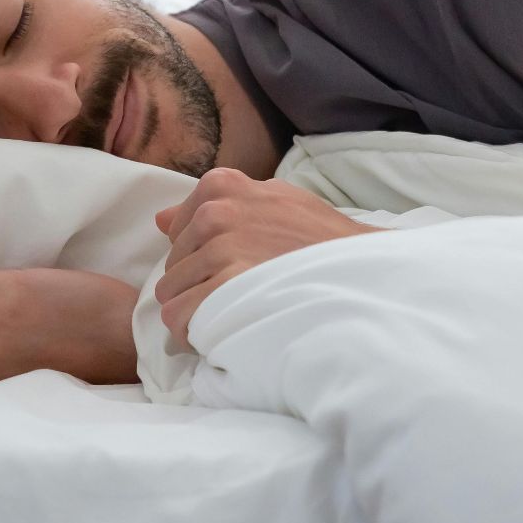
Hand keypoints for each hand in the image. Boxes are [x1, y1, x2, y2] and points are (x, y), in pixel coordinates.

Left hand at [154, 168, 384, 349]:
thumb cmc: (322, 239)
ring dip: (196, 313)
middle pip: (172, 265)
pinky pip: (179, 318)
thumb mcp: (275, 201)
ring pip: (171, 294)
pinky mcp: (224, 287)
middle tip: (235, 300)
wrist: (361, 270)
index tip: (229, 271)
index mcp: (222, 186)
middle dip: (196, 287)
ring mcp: (220, 249)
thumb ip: (220, 205)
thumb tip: (161, 220)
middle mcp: (215, 212)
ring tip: (232, 317)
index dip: (200, 259)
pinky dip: (194, 334)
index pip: (176, 232)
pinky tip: (219, 336)